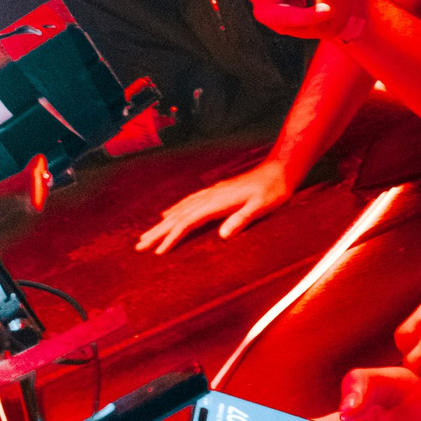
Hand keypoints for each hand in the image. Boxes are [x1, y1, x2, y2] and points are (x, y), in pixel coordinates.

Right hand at [134, 151, 297, 254]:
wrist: (280, 169)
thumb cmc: (274, 189)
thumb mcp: (262, 205)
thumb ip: (243, 218)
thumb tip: (222, 235)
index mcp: (218, 202)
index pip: (188, 222)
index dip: (172, 237)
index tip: (158, 251)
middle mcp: (210, 196)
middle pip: (178, 216)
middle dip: (158, 232)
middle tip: (140, 245)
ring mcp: (212, 193)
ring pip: (181, 209)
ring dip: (163, 223)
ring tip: (148, 234)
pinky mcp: (216, 192)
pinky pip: (189, 203)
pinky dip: (176, 210)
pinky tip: (170, 214)